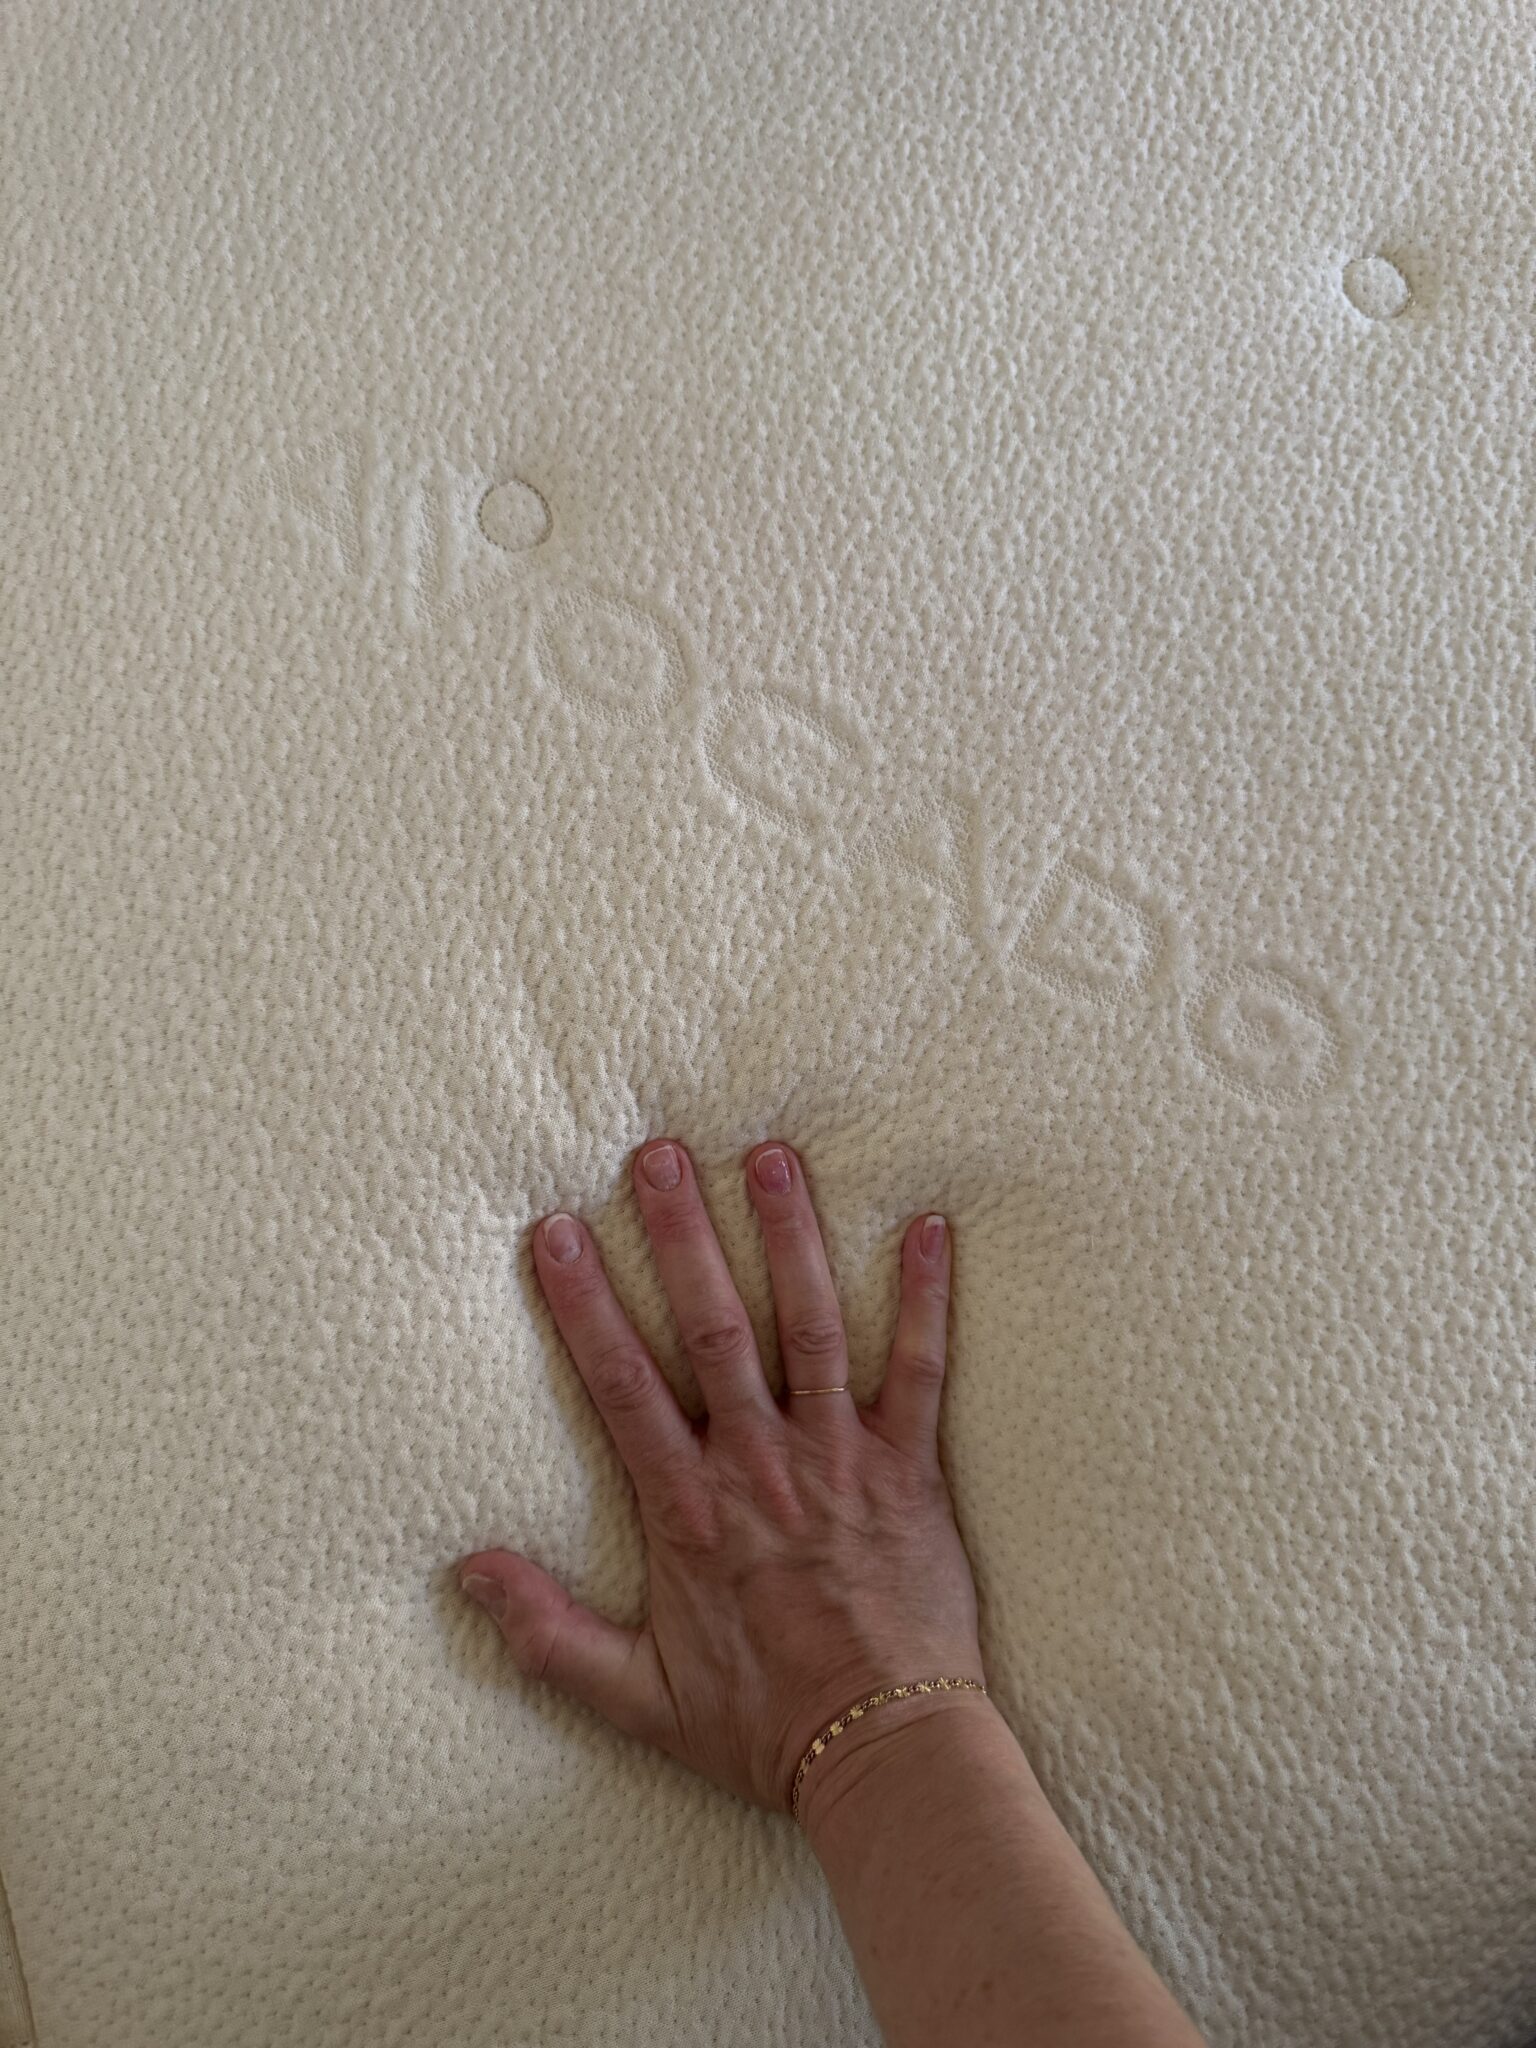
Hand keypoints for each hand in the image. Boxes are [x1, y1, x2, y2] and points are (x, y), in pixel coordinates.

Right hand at [459, 1137, 985, 1816]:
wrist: (886, 1755)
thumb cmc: (763, 1726)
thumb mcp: (636, 1699)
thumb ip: (548, 1635)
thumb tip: (465, 1571)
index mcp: (688, 1510)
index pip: (621, 1384)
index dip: (584, 1302)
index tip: (556, 1229)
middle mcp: (760, 1466)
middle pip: (714, 1330)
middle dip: (683, 1236)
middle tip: (660, 1152)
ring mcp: (842, 1458)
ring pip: (812, 1327)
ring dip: (791, 1238)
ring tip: (772, 1156)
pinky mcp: (913, 1469)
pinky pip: (921, 1369)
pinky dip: (928, 1298)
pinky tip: (931, 1227)